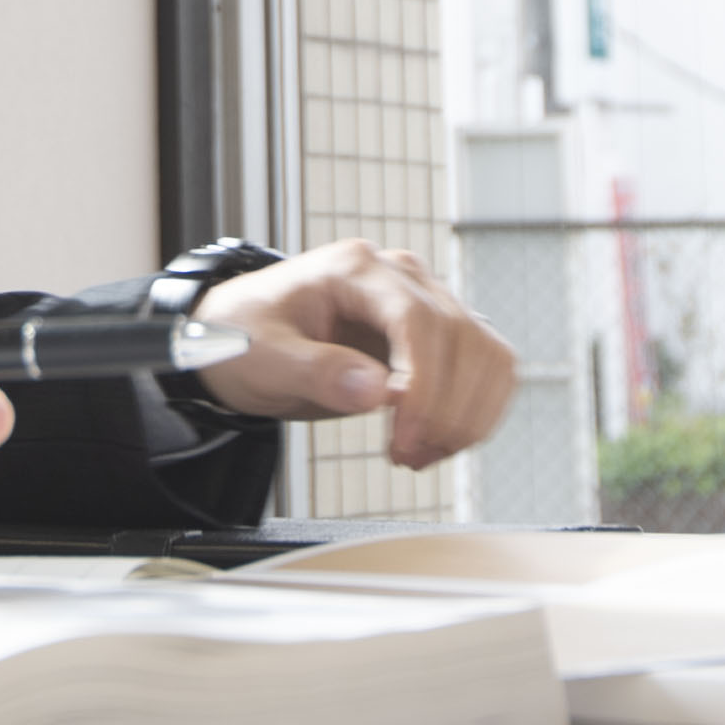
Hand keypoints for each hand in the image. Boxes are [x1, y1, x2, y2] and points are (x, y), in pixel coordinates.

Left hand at [192, 240, 517, 471]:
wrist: (239, 340)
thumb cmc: (243, 337)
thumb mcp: (262, 358)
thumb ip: (317, 372)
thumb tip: (378, 392)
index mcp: (354, 269)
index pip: (416, 318)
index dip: (423, 383)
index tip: (408, 435)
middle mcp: (399, 277)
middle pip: (460, 336)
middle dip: (445, 409)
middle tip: (409, 456)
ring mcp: (423, 302)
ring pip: (484, 352)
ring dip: (468, 413)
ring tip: (421, 454)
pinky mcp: (436, 335)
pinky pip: (485, 366)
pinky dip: (476, 410)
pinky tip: (441, 441)